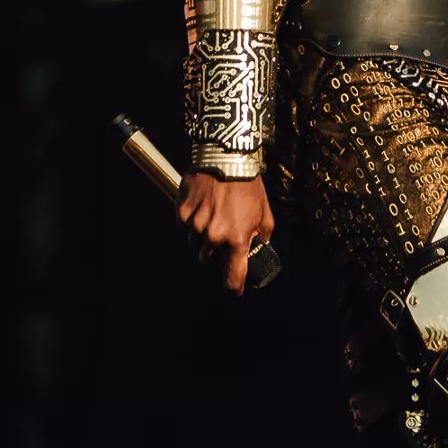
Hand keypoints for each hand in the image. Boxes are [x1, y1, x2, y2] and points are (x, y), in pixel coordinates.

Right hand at [176, 170, 273, 293]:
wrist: (226, 156)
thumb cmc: (249, 185)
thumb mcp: (265, 214)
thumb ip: (261, 237)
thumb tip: (257, 253)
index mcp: (237, 239)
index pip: (232, 277)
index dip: (234, 287)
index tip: (235, 290)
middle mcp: (214, 236)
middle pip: (209, 262)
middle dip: (216, 256)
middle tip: (223, 240)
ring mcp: (195, 225)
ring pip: (195, 246)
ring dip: (203, 240)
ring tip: (213, 220)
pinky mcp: (182, 213)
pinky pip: (184, 230)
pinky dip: (191, 226)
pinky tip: (202, 211)